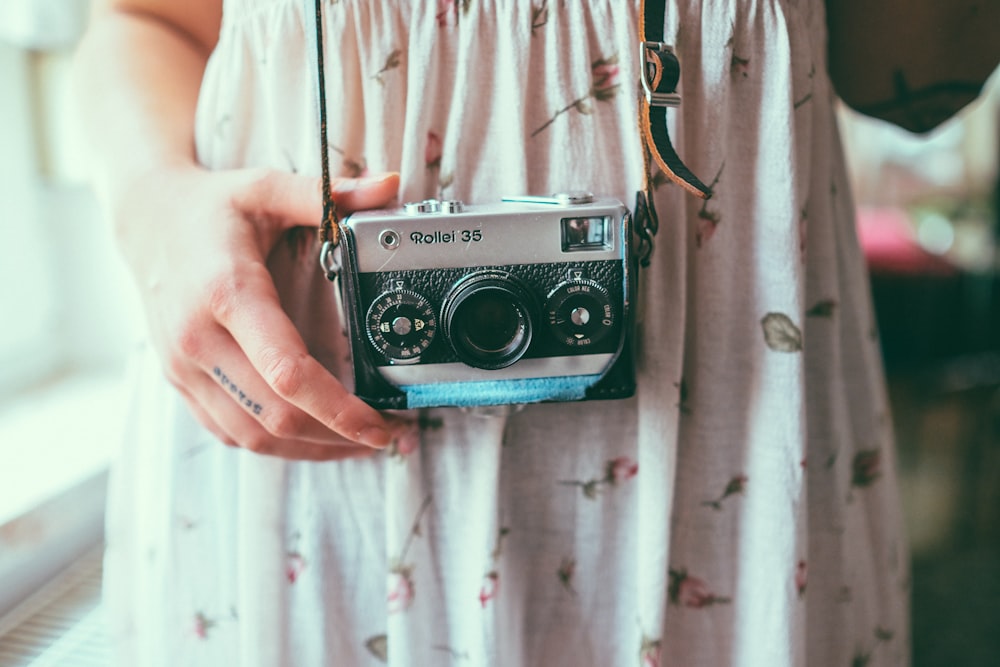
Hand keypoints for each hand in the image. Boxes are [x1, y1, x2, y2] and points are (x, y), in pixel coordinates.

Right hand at [115, 165, 406, 460]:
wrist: (144, 221)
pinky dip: (276, 446)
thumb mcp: (266, 187)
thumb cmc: (210, 207)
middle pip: (275, 415)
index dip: (339, 409)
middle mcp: (199, 338)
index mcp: (227, 293)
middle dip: (338, 437)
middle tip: (388, 436)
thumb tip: (391, 186)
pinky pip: (229, 432)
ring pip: (252, 435)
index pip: (288, 371)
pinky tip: (314, 439)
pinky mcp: (180, 381)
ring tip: (359, 444)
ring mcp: (184, 366)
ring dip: (311, 449)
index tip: (381, 424)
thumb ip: (327, 193)